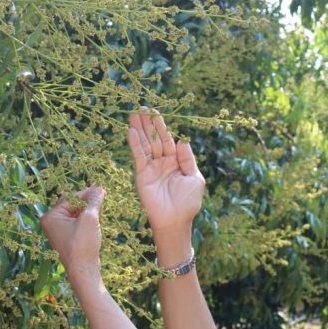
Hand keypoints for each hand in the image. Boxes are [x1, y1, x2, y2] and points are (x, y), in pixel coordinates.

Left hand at [40, 186, 105, 278]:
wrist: (83, 270)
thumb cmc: (83, 244)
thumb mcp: (90, 219)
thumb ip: (94, 201)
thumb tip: (99, 189)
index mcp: (51, 217)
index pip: (71, 198)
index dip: (87, 193)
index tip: (101, 189)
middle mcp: (52, 223)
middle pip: (72, 205)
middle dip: (88, 201)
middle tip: (103, 195)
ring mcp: (59, 231)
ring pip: (76, 213)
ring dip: (89, 209)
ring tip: (102, 206)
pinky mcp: (68, 238)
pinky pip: (77, 223)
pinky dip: (87, 218)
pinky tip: (98, 217)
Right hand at [127, 109, 204, 233]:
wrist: (175, 221)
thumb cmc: (188, 202)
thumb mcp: (195, 179)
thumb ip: (188, 159)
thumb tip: (182, 140)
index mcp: (177, 162)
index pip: (168, 140)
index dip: (161, 126)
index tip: (154, 112)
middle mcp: (163, 163)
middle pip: (155, 139)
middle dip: (148, 124)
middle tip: (140, 107)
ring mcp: (151, 169)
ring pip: (146, 145)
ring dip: (139, 130)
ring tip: (133, 114)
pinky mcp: (142, 175)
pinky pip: (139, 156)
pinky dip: (135, 144)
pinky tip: (132, 131)